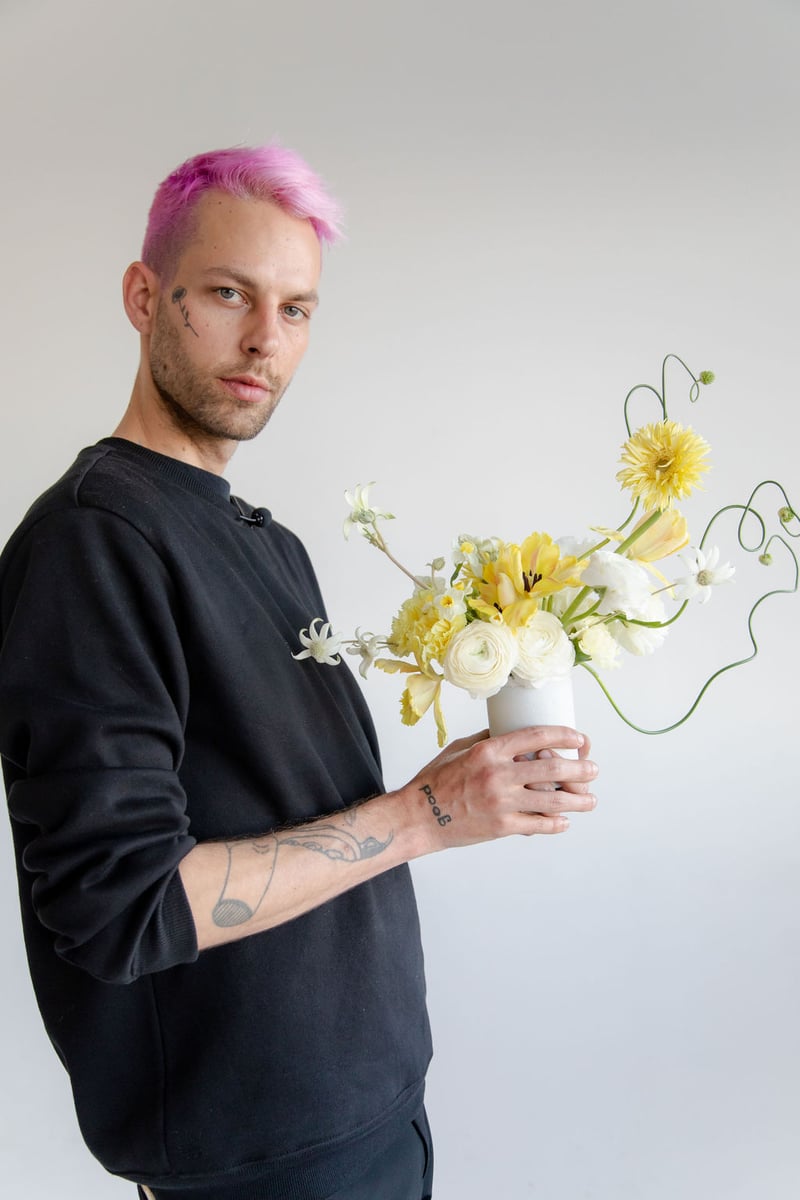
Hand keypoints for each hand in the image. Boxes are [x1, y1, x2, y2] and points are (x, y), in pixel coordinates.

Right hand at [396, 725, 597, 856]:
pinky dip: (556, 824)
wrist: (418, 817)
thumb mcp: (458, 749)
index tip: (578, 738)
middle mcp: (498, 775)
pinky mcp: (501, 827)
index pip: (536, 736)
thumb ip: (488, 740)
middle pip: (552, 768)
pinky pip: (538, 825)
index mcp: (488, 751)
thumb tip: (512, 732)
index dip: (563, 735)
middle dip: (580, 769)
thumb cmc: (435, 780)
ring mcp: (501, 803)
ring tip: (591, 800)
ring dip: (578, 800)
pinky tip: (565, 821)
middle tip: (593, 770)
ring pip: (552, 800)